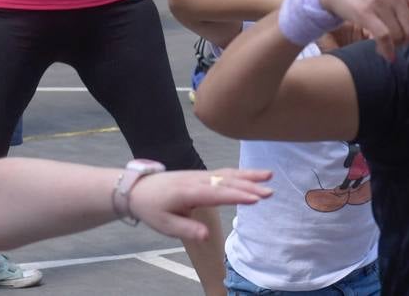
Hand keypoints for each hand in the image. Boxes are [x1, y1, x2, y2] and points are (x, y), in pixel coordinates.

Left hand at [130, 168, 272, 239]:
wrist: (138, 188)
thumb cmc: (152, 208)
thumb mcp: (164, 225)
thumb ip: (186, 229)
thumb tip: (206, 236)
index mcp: (188, 192)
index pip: (217, 194)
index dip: (237, 196)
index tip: (256, 199)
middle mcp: (197, 180)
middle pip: (227, 182)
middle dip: (249, 186)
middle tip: (269, 191)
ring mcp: (201, 175)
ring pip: (228, 174)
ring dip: (249, 175)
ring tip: (269, 176)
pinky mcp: (202, 175)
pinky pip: (224, 172)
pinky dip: (241, 173)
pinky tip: (254, 175)